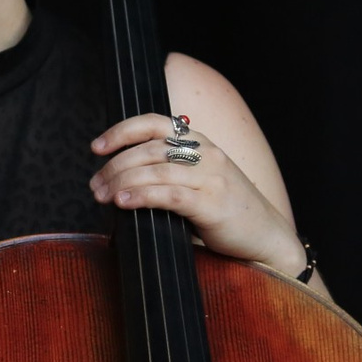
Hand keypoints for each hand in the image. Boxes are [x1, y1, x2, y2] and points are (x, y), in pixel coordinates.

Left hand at [89, 112, 303, 274]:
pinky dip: (142, 195)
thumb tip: (122, 180)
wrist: (266, 238)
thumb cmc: (226, 214)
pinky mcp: (213, 204)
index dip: (122, 131)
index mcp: (201, 144)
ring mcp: (212, 177)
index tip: (97, 147)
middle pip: (149, 149)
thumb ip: (170, 174)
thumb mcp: (198, 184)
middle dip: (115, 165)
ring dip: (122, 181)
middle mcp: (207, 154)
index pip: (156, 123)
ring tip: (102, 195)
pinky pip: (169, 195)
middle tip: (95, 185)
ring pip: (156, 170)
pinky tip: (123, 201)